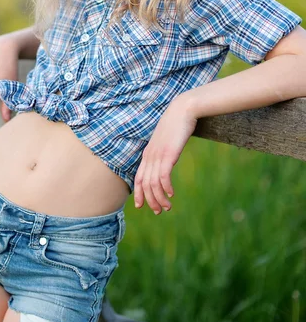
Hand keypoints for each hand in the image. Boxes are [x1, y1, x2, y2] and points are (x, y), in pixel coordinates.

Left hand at [133, 97, 197, 214]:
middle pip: (145, 184)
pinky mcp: (168, 154)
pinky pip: (163, 176)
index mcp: (148, 153)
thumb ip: (163, 151)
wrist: (182, 110)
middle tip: (158, 212)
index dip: (139, 193)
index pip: (138, 178)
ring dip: (159, 198)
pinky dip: (166, 188)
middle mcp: (150, 156)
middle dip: (150, 200)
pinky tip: (172, 194)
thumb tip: (166, 160)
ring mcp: (158, 155)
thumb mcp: (166, 140)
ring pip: (153, 183)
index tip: (140, 206)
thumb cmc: (176, 124)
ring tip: (167, 207)